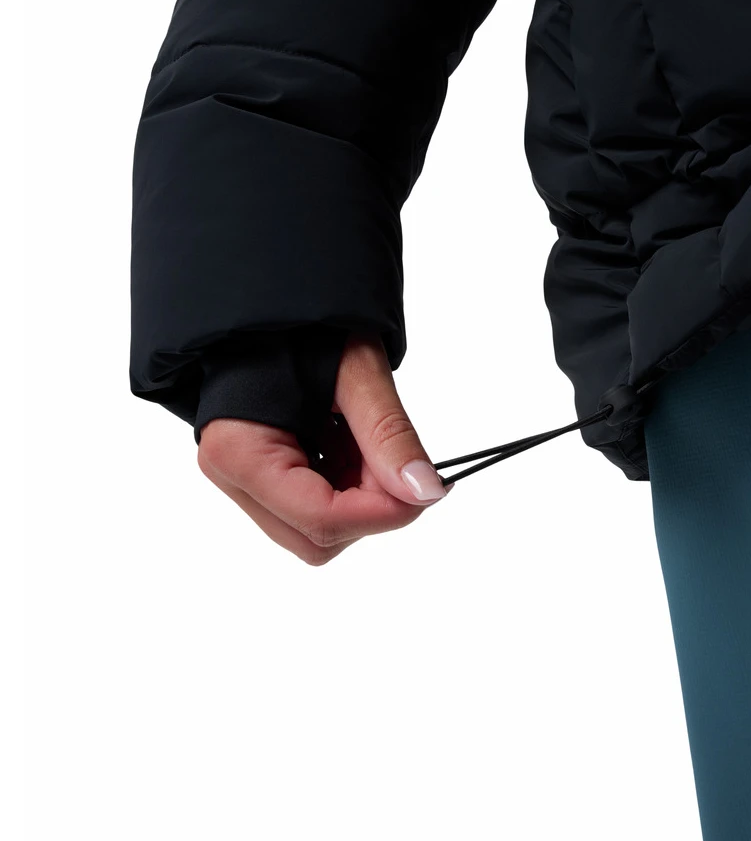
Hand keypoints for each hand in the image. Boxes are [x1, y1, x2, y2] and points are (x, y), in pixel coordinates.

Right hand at [197, 333, 449, 564]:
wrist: (268, 301)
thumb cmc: (302, 326)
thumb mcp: (356, 372)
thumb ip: (390, 434)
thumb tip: (428, 491)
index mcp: (240, 451)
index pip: (320, 519)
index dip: (382, 512)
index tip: (426, 487)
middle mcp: (232, 478)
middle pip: (316, 539)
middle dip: (370, 507)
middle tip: (394, 455)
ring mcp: (242, 482)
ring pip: (316, 530)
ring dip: (360, 497)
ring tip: (366, 438)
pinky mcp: (259, 478)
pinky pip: (311, 508)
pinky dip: (347, 485)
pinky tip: (352, 442)